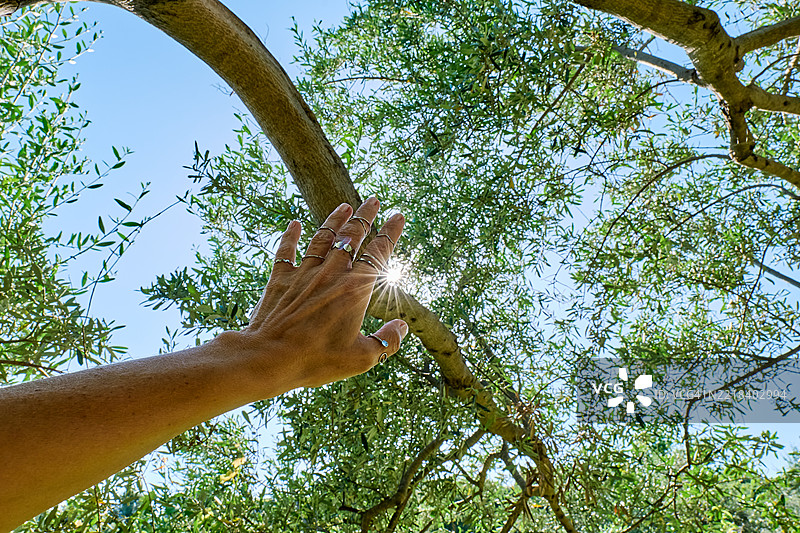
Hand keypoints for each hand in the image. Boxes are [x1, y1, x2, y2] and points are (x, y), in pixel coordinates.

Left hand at [234, 197, 407, 392]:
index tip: (398, 216)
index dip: (391, 232)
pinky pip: (286, 251)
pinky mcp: (280, 278)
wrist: (269, 357)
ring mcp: (305, 273)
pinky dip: (290, 236)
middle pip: (352, 236)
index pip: (379, 252)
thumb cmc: (317, 360)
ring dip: (334, 220)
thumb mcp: (361, 358)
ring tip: (344, 206)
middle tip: (373, 199)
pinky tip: (293, 224)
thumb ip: (386, 342)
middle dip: (365, 215)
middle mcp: (332, 273)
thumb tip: (401, 328)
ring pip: (323, 237)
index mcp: (357, 289)